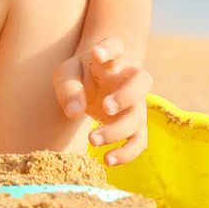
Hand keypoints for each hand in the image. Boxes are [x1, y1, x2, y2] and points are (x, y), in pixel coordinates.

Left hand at [52, 35, 153, 165]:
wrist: (93, 85)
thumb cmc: (79, 76)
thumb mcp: (66, 75)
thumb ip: (68, 88)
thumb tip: (74, 112)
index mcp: (111, 61)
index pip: (116, 46)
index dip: (109, 48)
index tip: (97, 53)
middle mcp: (128, 80)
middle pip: (142, 81)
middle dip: (126, 95)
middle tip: (105, 107)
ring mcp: (135, 103)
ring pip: (139, 116)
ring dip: (118, 130)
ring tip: (91, 139)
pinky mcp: (134, 124)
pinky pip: (139, 140)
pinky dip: (127, 153)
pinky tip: (107, 160)